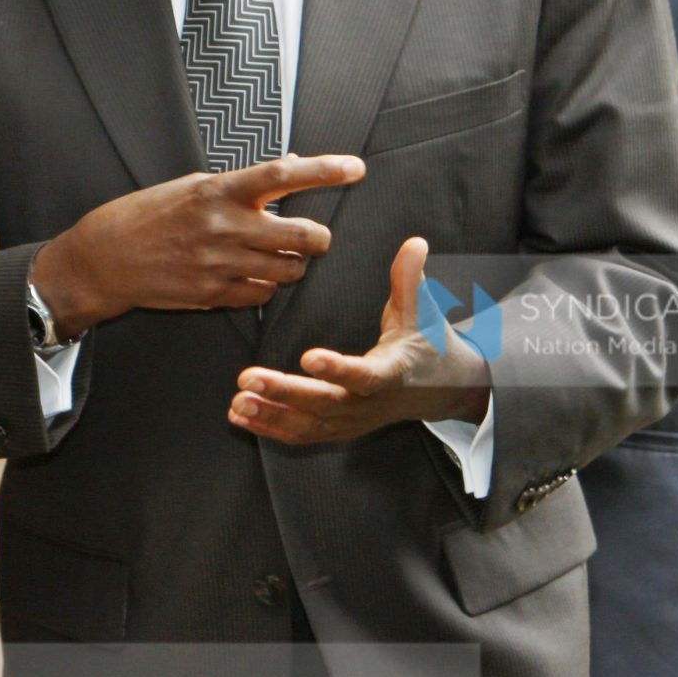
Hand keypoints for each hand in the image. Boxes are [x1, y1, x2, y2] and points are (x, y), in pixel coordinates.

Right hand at [30, 153, 363, 333]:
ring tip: (277, 255)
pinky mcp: (214, 296)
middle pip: (304, 236)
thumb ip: (243, 183)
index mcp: (220, 190)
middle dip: (318, 237)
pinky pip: (263, 295)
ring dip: (293, 264)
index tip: (356, 168)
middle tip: (313, 235)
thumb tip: (291, 166)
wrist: (105, 259)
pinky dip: (266, 287)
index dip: (326, 171)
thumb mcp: (194, 185)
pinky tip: (251, 276)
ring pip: (290, 271)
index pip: (285, 175)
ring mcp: (221, 266)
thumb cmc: (149, 214)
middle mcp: (226, 227)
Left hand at [228, 236, 491, 445]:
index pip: (363, 375)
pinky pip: (300, 435)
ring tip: (238, 399)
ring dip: (270, 414)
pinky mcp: (337, 430)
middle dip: (284, 393)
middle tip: (248, 379)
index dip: (337, 368)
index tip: (308, 357)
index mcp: (390, 374)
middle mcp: (368, 404)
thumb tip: (414, 242)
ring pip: (307, 425)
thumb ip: (410, 280)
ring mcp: (351, 421)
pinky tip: (239, 415)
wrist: (439, 391)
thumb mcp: (422, 313)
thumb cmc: (426, 346)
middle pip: (323, 404)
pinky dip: (269, 427)